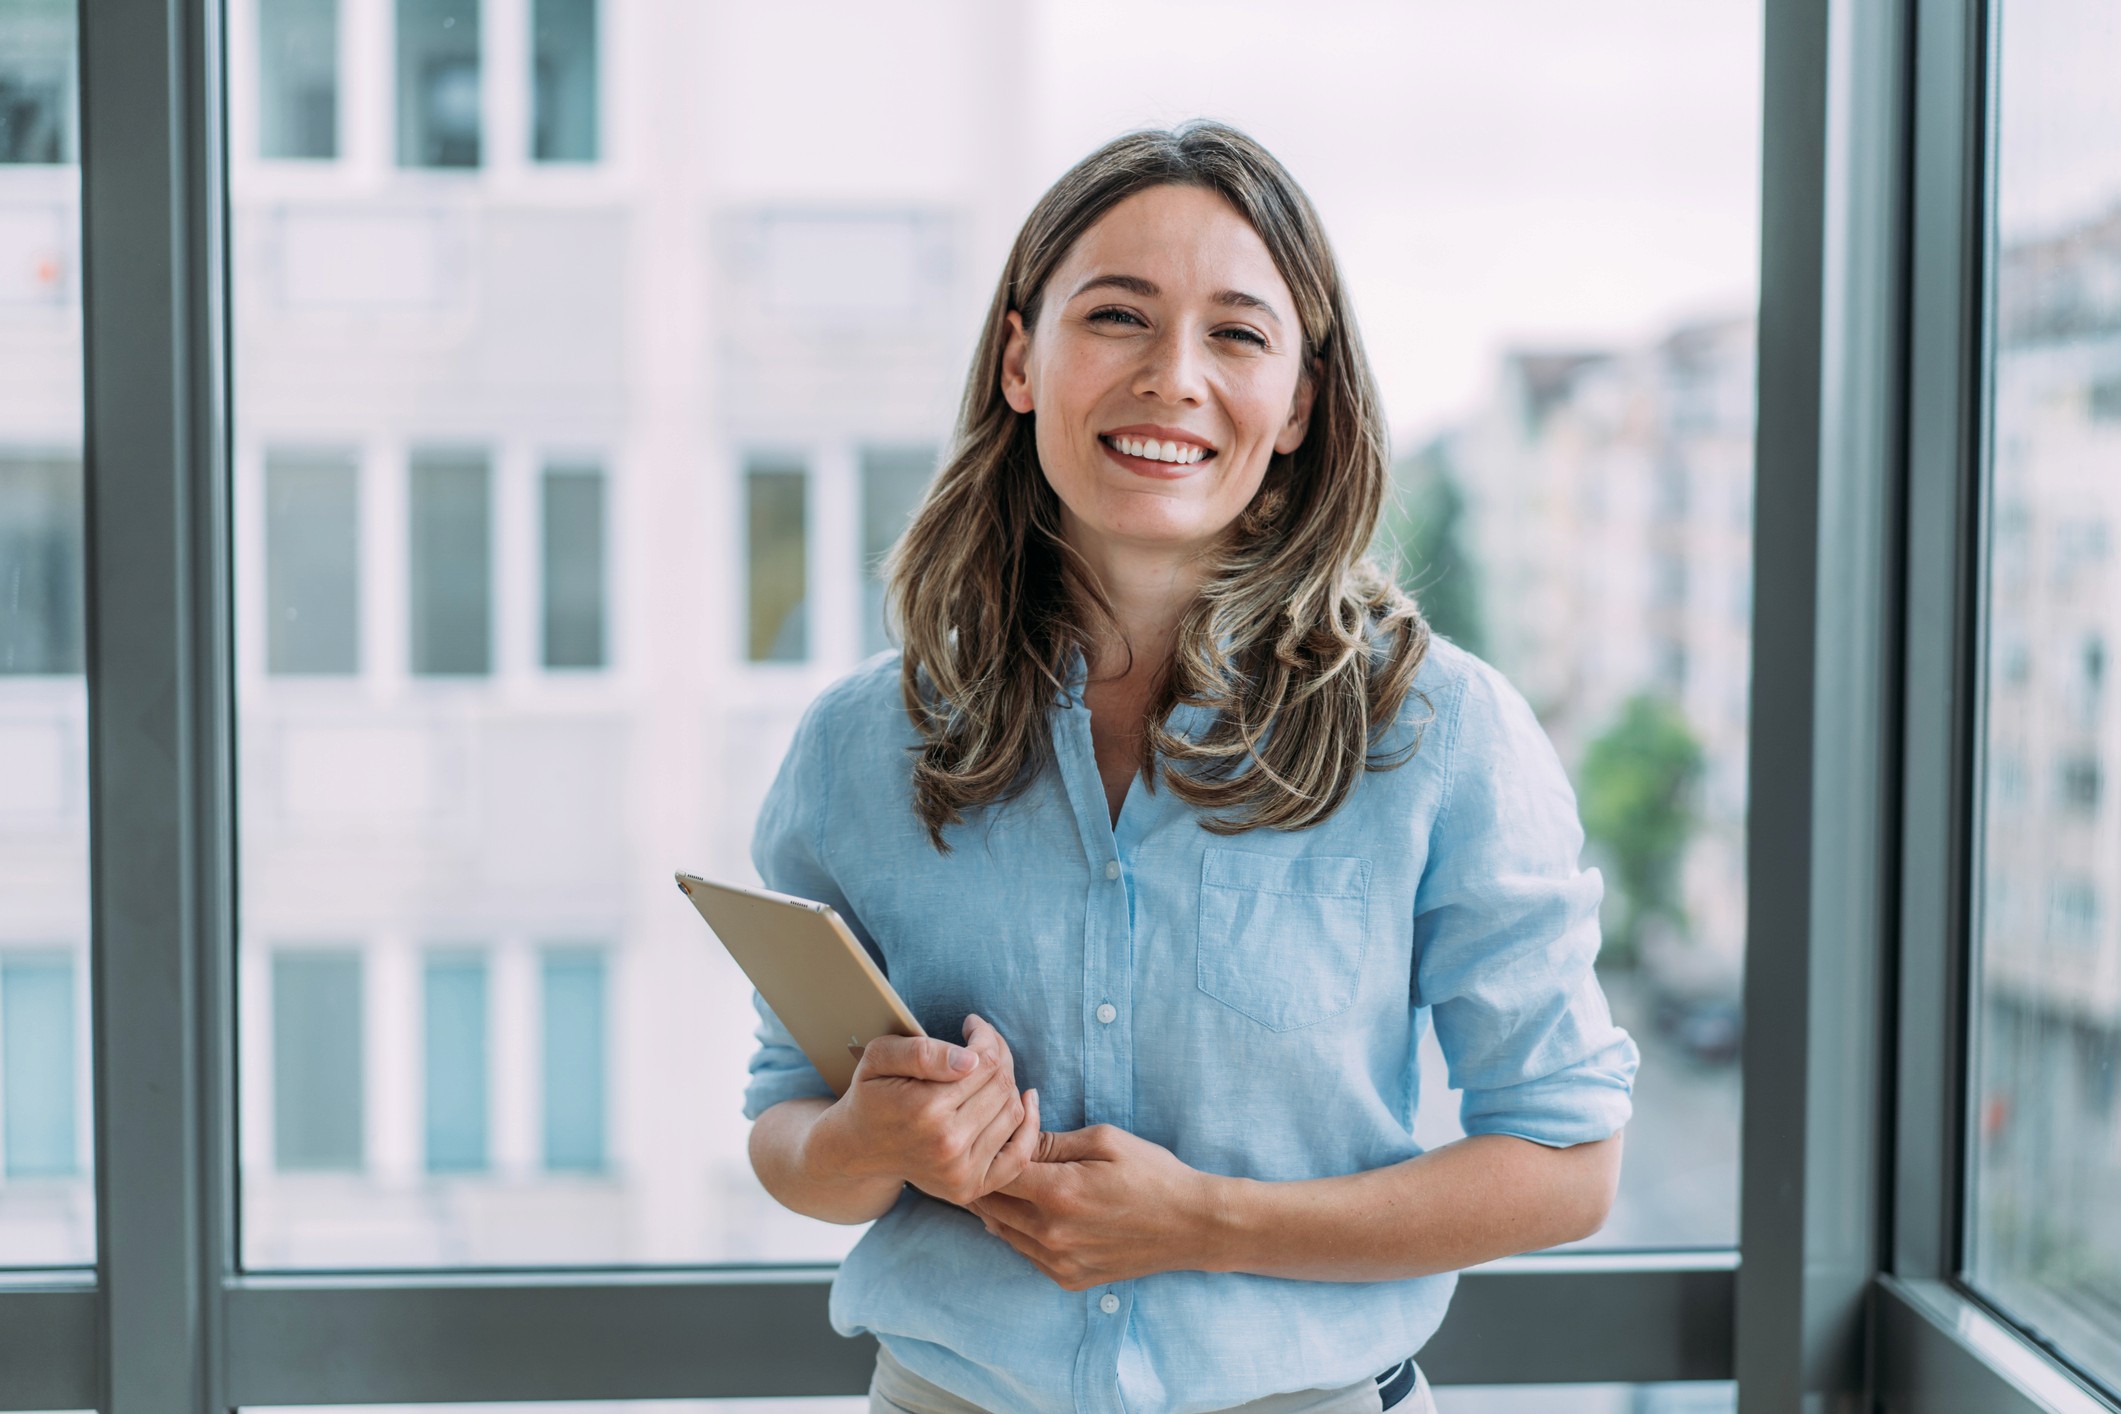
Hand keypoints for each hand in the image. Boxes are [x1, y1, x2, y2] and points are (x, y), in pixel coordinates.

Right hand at [808, 1015, 1039, 1206]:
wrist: (858, 1148)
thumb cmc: (872, 1095)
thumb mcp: (880, 1058)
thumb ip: (921, 1052)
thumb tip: (971, 1060)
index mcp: (924, 1109)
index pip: (985, 1061)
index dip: (985, 1036)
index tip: (972, 1026)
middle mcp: (946, 1144)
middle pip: (1001, 1085)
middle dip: (998, 1056)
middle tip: (983, 1044)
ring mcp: (960, 1172)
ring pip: (1012, 1111)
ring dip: (1008, 1084)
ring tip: (988, 1071)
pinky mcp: (970, 1188)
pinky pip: (1019, 1155)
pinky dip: (1030, 1126)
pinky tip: (1026, 1099)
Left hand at [968, 1125, 1224, 1288]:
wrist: (1191, 1226)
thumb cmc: (1152, 1174)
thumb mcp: (1104, 1140)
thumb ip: (1052, 1140)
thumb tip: (1015, 1133)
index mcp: (1058, 1193)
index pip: (994, 1172)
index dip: (988, 1151)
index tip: (991, 1138)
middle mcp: (1051, 1234)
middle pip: (990, 1206)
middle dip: (984, 1179)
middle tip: (983, 1158)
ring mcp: (1058, 1262)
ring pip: (1002, 1233)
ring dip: (996, 1207)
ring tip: (999, 1182)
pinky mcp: (1068, 1279)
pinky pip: (1025, 1254)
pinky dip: (1018, 1232)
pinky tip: (1027, 1211)